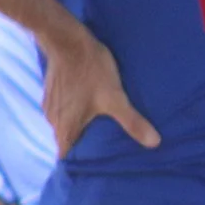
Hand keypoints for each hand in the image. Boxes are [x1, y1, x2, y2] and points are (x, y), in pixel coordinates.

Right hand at [38, 21, 159, 153]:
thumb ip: (132, 121)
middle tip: (103, 143)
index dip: (80, 162)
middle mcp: (52, 120)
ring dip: (79, 125)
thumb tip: (155, 143)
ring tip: (98, 124)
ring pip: (65, 123)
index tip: (94, 165)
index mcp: (66, 128)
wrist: (67, 39)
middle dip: (84, 143)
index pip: (68, 157)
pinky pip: (63, 109)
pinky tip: (87, 103)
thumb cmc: (90, 70)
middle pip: (67, 140)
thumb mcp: (115, 97)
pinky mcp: (50, 91)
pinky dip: (74, 110)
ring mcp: (49, 105)